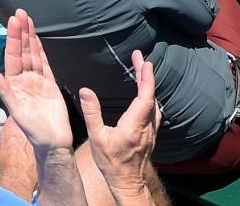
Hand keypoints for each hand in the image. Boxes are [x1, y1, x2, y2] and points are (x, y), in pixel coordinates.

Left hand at [0, 9, 73, 152]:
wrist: (53, 141)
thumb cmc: (34, 130)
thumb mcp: (16, 111)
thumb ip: (4, 90)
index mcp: (14, 85)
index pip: (13, 57)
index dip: (13, 39)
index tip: (13, 22)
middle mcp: (24, 80)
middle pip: (23, 52)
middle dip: (21, 33)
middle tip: (19, 13)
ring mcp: (38, 81)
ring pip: (33, 54)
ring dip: (30, 37)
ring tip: (27, 20)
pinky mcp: (50, 83)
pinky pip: (45, 63)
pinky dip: (40, 50)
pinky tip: (37, 40)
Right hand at [78, 50, 157, 198]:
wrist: (127, 181)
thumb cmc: (111, 162)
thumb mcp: (97, 137)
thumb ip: (92, 113)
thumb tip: (86, 91)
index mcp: (136, 123)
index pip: (146, 94)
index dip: (146, 76)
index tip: (144, 61)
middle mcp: (148, 123)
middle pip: (151, 94)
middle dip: (146, 74)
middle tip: (140, 58)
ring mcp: (152, 128)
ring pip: (154, 101)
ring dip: (148, 85)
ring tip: (142, 71)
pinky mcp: (152, 133)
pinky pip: (154, 109)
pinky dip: (149, 97)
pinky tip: (144, 96)